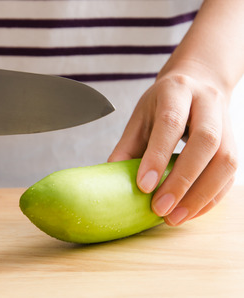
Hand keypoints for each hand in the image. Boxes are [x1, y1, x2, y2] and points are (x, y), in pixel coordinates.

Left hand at [108, 72, 237, 225]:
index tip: (143, 187)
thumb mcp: (140, 117)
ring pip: (226, 161)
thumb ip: (127, 147)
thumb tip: (111, 184)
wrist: (199, 82)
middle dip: (182, 180)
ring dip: (201, 195)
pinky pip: (230, 174)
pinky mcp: (235, 143)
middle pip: (205, 141)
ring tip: (175, 217)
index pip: (170, 123)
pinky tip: (190, 212)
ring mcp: (227, 123)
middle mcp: (207, 103)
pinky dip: (211, 197)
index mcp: (176, 92)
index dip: (157, 156)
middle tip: (160, 208)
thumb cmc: (162, 104)